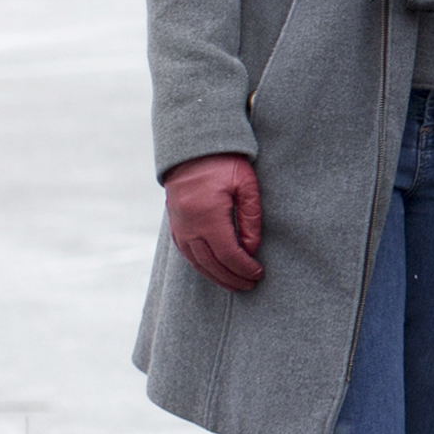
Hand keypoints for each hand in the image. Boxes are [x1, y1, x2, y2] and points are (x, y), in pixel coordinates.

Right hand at [162, 153, 264, 290]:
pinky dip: (201, 266)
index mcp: (208, 214)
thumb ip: (250, 218)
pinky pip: (186, 253)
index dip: (243, 268)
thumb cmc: (225, 163)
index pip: (228, 253)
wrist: (193, 148)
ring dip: (216, 277)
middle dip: (232, 278)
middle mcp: (189, 224)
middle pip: (211, 263)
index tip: (258, 274)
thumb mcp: (246, 185)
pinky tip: (214, 271)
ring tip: (235, 285)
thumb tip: (251, 250)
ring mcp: (179, 226)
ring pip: (196, 262)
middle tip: (249, 285)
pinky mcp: (175, 224)